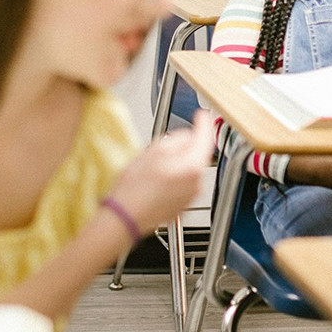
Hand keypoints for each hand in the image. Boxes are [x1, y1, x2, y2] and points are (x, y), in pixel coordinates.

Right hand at [108, 110, 213, 228]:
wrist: (126, 217)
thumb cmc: (136, 187)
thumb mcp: (154, 150)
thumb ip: (177, 139)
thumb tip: (188, 136)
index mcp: (193, 165)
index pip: (206, 138)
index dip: (203, 123)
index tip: (201, 115)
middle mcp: (197, 182)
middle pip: (198, 155)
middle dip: (187, 146)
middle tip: (167, 144)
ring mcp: (190, 196)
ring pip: (190, 170)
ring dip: (178, 163)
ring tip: (155, 166)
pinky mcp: (182, 206)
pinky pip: (183, 185)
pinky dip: (174, 179)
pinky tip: (156, 181)